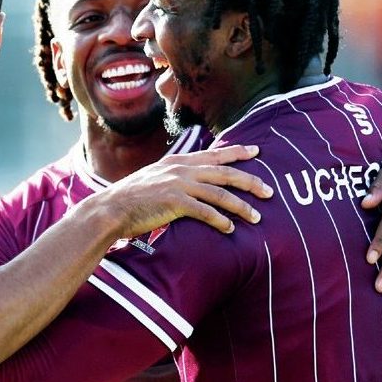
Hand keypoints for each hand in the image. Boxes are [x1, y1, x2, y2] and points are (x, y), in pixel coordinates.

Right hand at [101, 145, 272, 236]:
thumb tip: (194, 182)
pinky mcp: (174, 202)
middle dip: (251, 182)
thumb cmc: (133, 197)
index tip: (257, 152)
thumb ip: (176, 176)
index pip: (215, 154)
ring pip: (220, 194)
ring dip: (241, 207)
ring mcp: (179, 184)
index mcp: (179, 161)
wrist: (112, 208)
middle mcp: (182, 169)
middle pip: (226, 173)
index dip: (238, 152)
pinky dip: (220, 221)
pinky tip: (230, 229)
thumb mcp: (156, 177)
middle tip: (269, 191)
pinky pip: (205, 212)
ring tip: (256, 217)